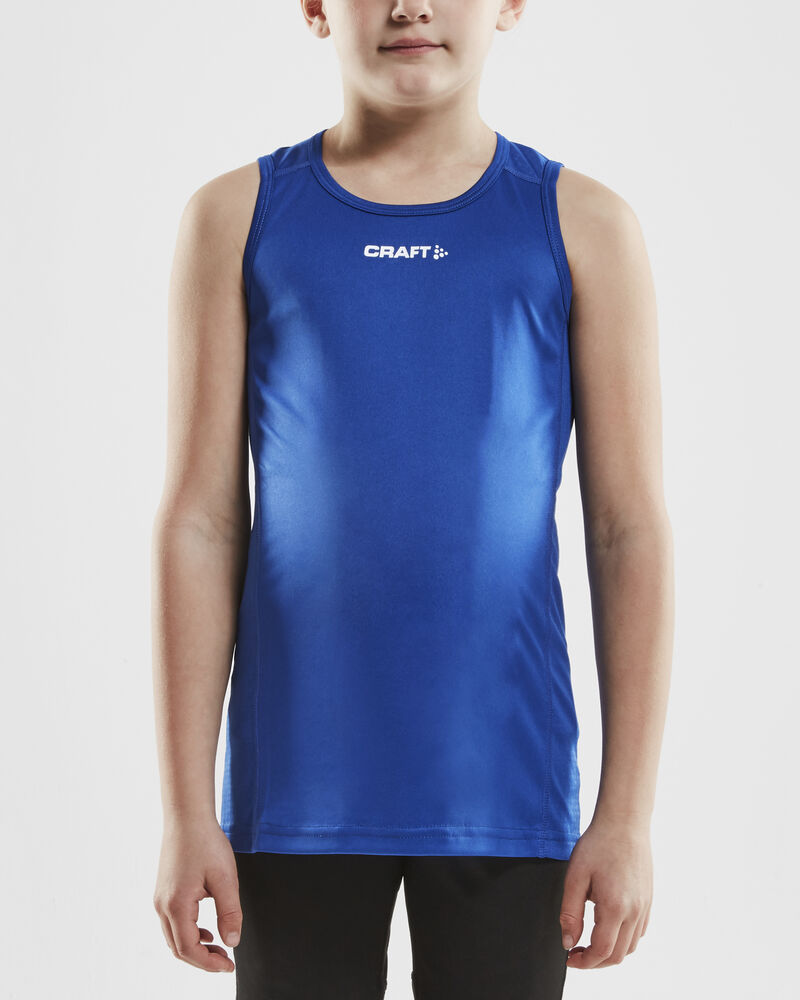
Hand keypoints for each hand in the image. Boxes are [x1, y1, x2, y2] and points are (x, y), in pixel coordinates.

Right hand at [153, 817, 241, 972]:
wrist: (186, 816)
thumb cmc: (205, 842)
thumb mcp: (225, 878)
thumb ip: (230, 912)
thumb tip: (232, 941)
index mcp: (176, 905)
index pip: (189, 949)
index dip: (209, 964)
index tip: (229, 965)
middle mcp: (162, 906)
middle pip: (178, 949)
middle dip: (203, 960)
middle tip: (226, 961)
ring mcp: (160, 899)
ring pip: (174, 938)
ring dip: (195, 948)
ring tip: (220, 948)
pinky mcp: (163, 892)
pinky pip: (173, 924)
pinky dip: (189, 934)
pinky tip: (207, 931)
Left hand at [559, 817, 652, 967]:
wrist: (624, 822)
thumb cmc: (598, 844)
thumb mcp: (575, 877)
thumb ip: (570, 913)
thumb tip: (568, 941)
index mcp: (615, 908)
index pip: (601, 951)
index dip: (584, 962)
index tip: (569, 958)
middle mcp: (635, 912)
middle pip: (618, 955)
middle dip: (595, 961)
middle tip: (576, 953)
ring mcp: (645, 907)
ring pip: (631, 947)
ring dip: (610, 952)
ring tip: (590, 943)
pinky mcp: (649, 900)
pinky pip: (639, 932)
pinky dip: (624, 940)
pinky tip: (608, 929)